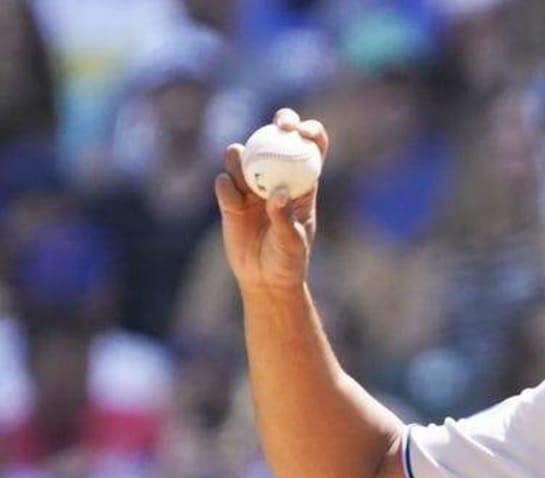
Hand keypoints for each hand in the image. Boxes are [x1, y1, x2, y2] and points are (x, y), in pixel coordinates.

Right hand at [214, 108, 329, 293]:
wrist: (264, 279)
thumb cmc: (288, 261)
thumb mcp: (292, 242)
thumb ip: (284, 217)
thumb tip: (276, 192)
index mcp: (304, 184)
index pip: (312, 149)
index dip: (310, 132)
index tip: (301, 131)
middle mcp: (278, 178)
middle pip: (280, 139)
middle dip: (282, 122)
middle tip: (279, 125)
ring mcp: (253, 187)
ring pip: (245, 158)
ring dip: (241, 153)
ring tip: (238, 156)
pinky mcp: (231, 201)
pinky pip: (224, 184)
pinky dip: (226, 184)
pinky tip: (231, 194)